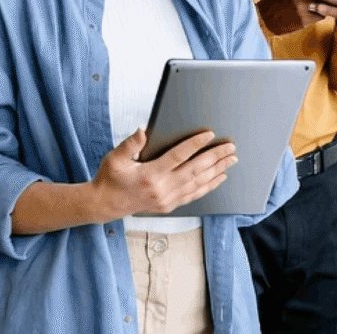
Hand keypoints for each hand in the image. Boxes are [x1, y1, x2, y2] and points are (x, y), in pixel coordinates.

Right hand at [89, 129, 236, 221]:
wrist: (105, 204)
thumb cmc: (110, 177)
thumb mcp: (115, 158)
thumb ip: (130, 144)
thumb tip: (143, 131)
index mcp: (150, 175)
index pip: (178, 156)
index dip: (195, 144)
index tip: (209, 134)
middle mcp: (162, 189)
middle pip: (195, 170)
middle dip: (215, 157)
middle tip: (231, 147)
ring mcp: (167, 199)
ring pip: (198, 183)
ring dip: (217, 171)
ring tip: (231, 160)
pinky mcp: (169, 205)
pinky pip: (194, 195)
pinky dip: (209, 186)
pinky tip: (219, 177)